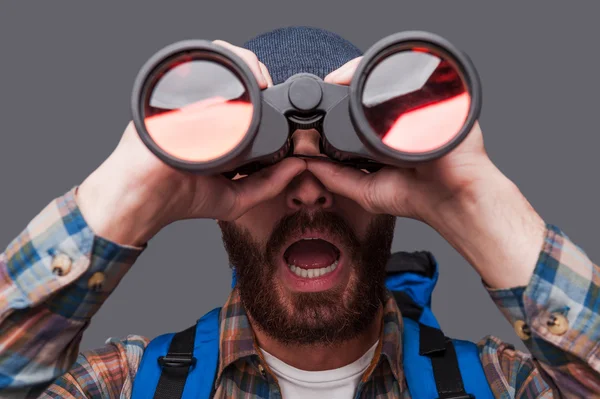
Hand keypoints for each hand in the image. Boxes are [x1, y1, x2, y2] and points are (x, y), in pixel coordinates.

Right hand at [77, 41, 304, 246]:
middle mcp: (207, 115)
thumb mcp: (236, 198)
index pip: (250, 107)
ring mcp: (190, 102)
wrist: (141, 197)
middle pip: (239, 82)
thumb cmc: (182, 199)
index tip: (286, 108)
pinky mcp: (176, 94)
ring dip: (247, 65)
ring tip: (261, 81)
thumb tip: (300, 166)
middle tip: (272, 88)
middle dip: (260, 77)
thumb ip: (269, 185)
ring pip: (223, 69)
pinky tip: (244, 73)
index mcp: (222, 134)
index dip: (270, 101)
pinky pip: (204, 68)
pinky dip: (226, 61)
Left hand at [309, 58, 546, 288]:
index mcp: (383, 136)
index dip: (334, 108)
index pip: (355, 114)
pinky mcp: (433, 94)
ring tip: (337, 85)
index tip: (313, 110)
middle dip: (343, 91)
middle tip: (322, 93)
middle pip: (366, 93)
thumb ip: (336, 178)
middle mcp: (399, 118)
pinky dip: (381, 73)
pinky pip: (404, 74)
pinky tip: (362, 79)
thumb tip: (308, 164)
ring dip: (357, 79)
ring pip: (382, 80)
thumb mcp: (366, 191)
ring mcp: (417, 105)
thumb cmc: (420, 197)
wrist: (456, 195)